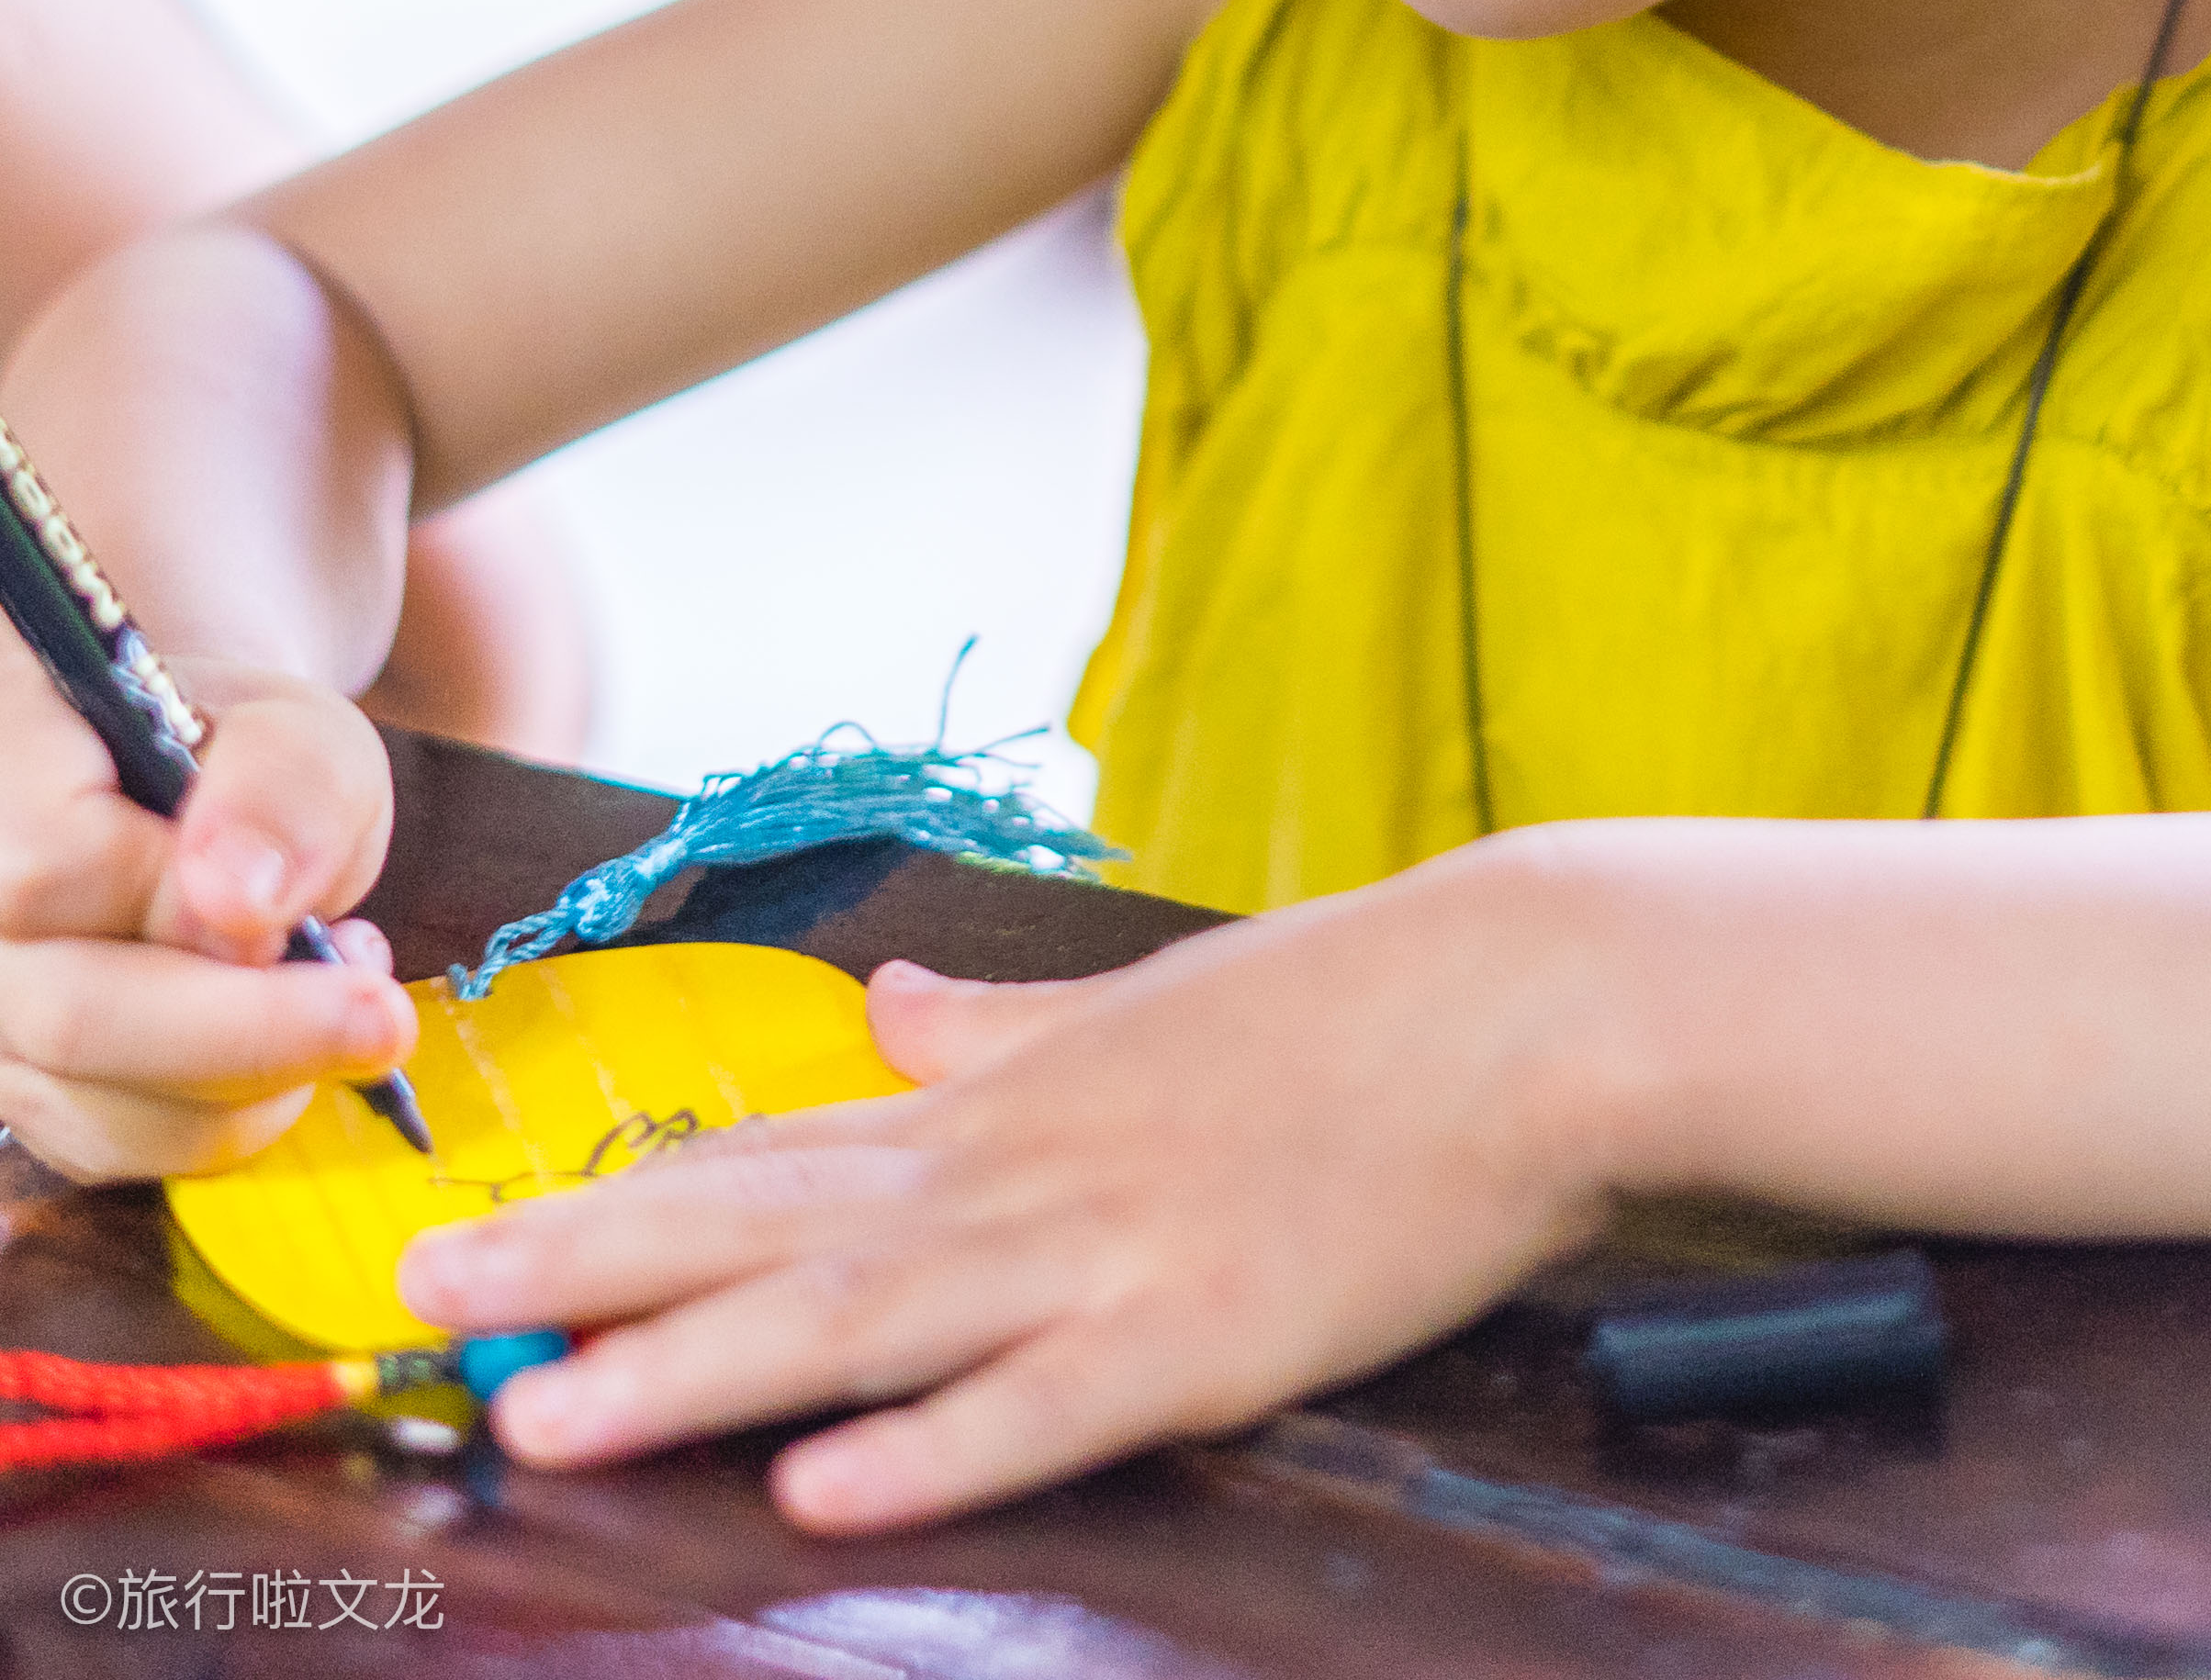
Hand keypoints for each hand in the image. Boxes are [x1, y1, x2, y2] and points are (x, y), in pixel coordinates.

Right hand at [0, 630, 415, 1180]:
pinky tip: (280, 1039)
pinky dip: (224, 1114)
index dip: (185, 903)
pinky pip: (115, 1147)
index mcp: (7, 761)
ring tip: (339, 993)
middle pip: (71, 1017)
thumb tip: (237, 899)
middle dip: (253, 1032)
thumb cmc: (241, 757)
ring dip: (252, 1076)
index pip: (52, 864)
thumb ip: (284, 785)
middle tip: (384, 1016)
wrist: (191, 802)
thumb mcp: (301, 730)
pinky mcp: (18, 1088)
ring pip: (97, 1107)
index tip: (312, 912)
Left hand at [400, 839, 1640, 1529]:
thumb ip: (1003, 1027)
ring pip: (858, 1321)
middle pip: (763, 1232)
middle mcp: (1014, 1177)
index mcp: (997, 1107)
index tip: (466, 1234)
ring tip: (544, 1417)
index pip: (764, 1157)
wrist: (1516, 1004)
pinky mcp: (1199, 1335)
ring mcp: (1100, 1257)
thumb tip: (893, 1005)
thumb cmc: (1341, 1011)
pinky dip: (928, 1447)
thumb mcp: (1143, 1006)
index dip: (604, 1204)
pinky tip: (820, 1481)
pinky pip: (1040, 1407)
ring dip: (691, 1371)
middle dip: (579, 1280)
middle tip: (418, 1314)